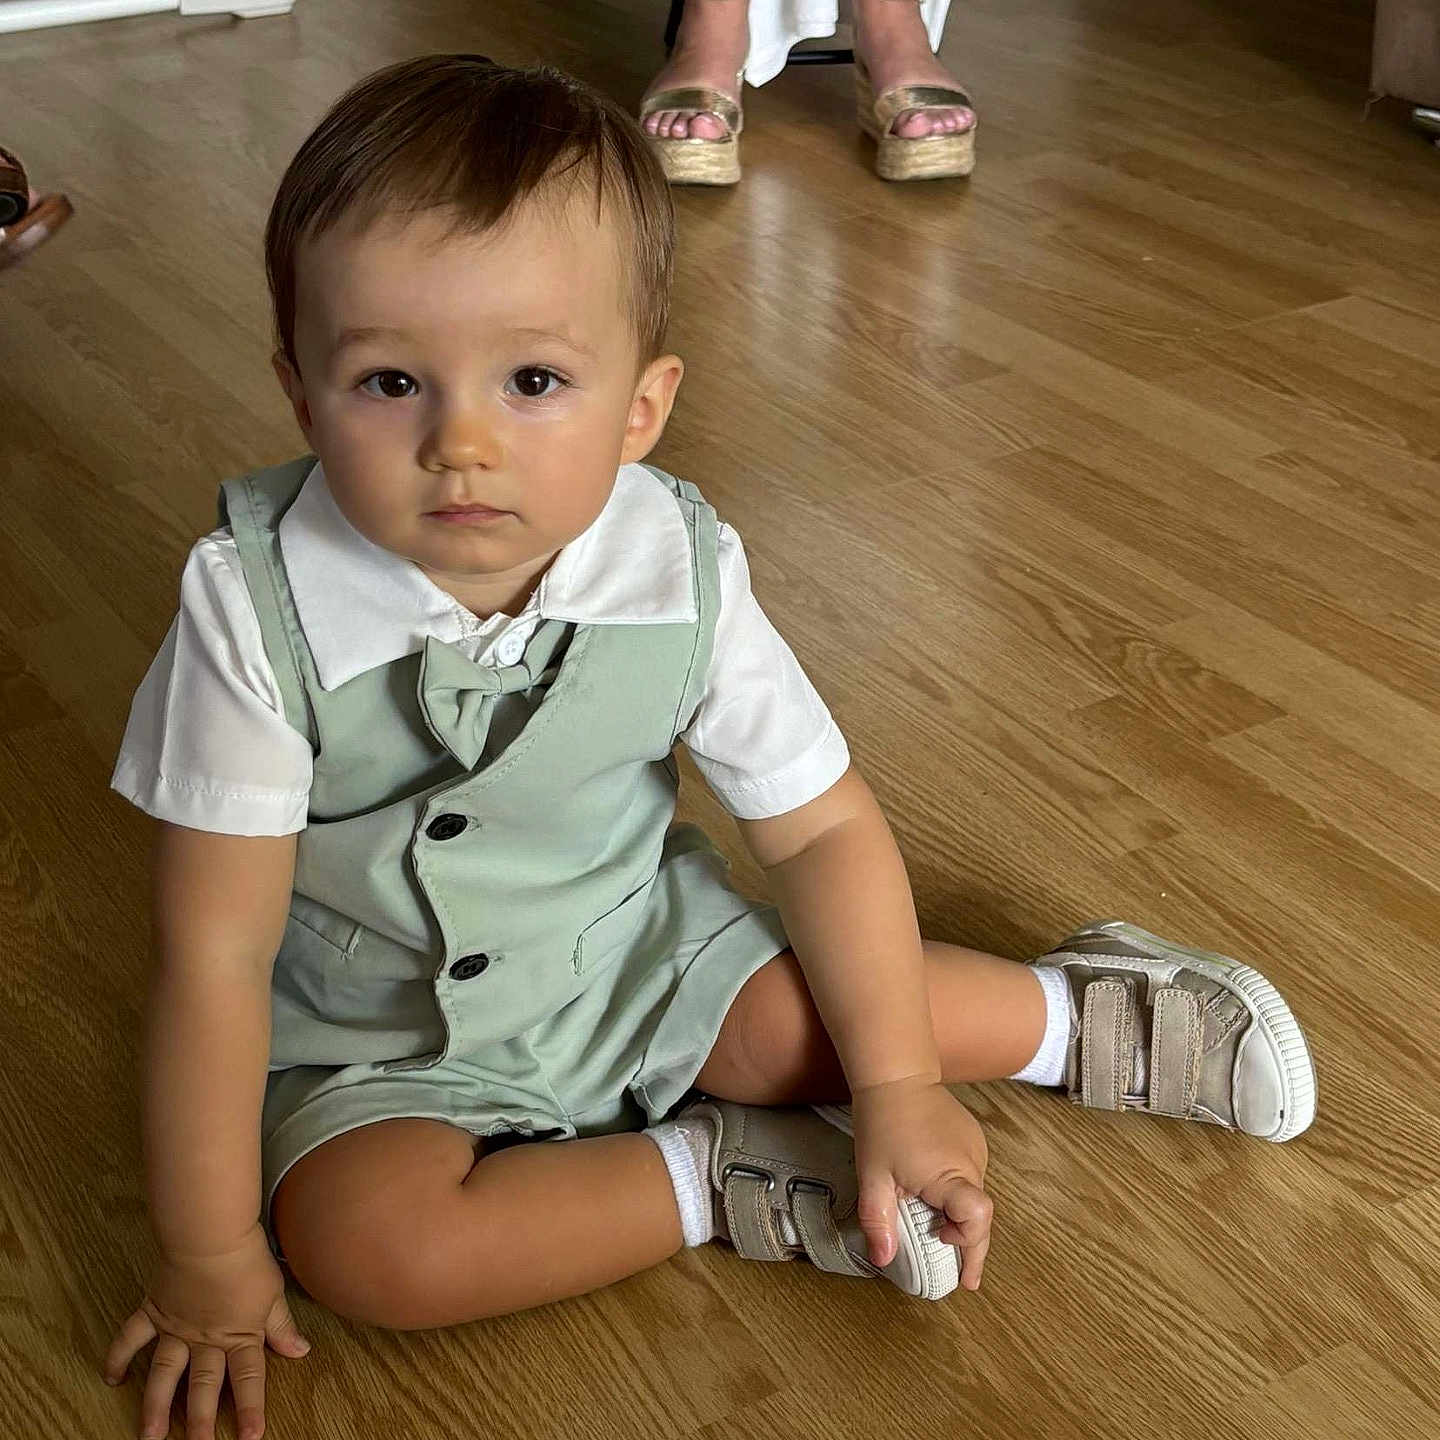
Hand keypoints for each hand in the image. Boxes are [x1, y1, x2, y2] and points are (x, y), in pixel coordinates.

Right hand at [103, 1225, 311, 1439]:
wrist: (212, 1236)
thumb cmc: (247, 1260)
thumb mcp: (273, 1294)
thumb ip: (282, 1326)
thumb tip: (300, 1350)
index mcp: (239, 1335)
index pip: (248, 1379)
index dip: (250, 1409)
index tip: (250, 1437)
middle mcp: (205, 1339)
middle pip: (203, 1387)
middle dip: (199, 1422)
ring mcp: (176, 1328)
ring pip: (164, 1375)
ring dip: (155, 1406)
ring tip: (149, 1437)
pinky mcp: (154, 1311)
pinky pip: (130, 1338)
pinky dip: (118, 1357)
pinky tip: (111, 1379)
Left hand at [849, 1076, 991, 1289]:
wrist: (896, 1076)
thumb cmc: (882, 1123)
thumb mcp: (871, 1175)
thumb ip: (878, 1219)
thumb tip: (883, 1259)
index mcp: (948, 1174)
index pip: (978, 1217)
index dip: (969, 1243)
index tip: (949, 1251)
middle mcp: (971, 1163)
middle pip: (979, 1215)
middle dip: (965, 1241)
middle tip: (954, 1268)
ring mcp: (976, 1149)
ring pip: (974, 1196)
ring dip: (957, 1214)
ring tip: (933, 1222)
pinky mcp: (973, 1139)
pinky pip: (970, 1176)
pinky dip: (956, 1192)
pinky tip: (933, 1191)